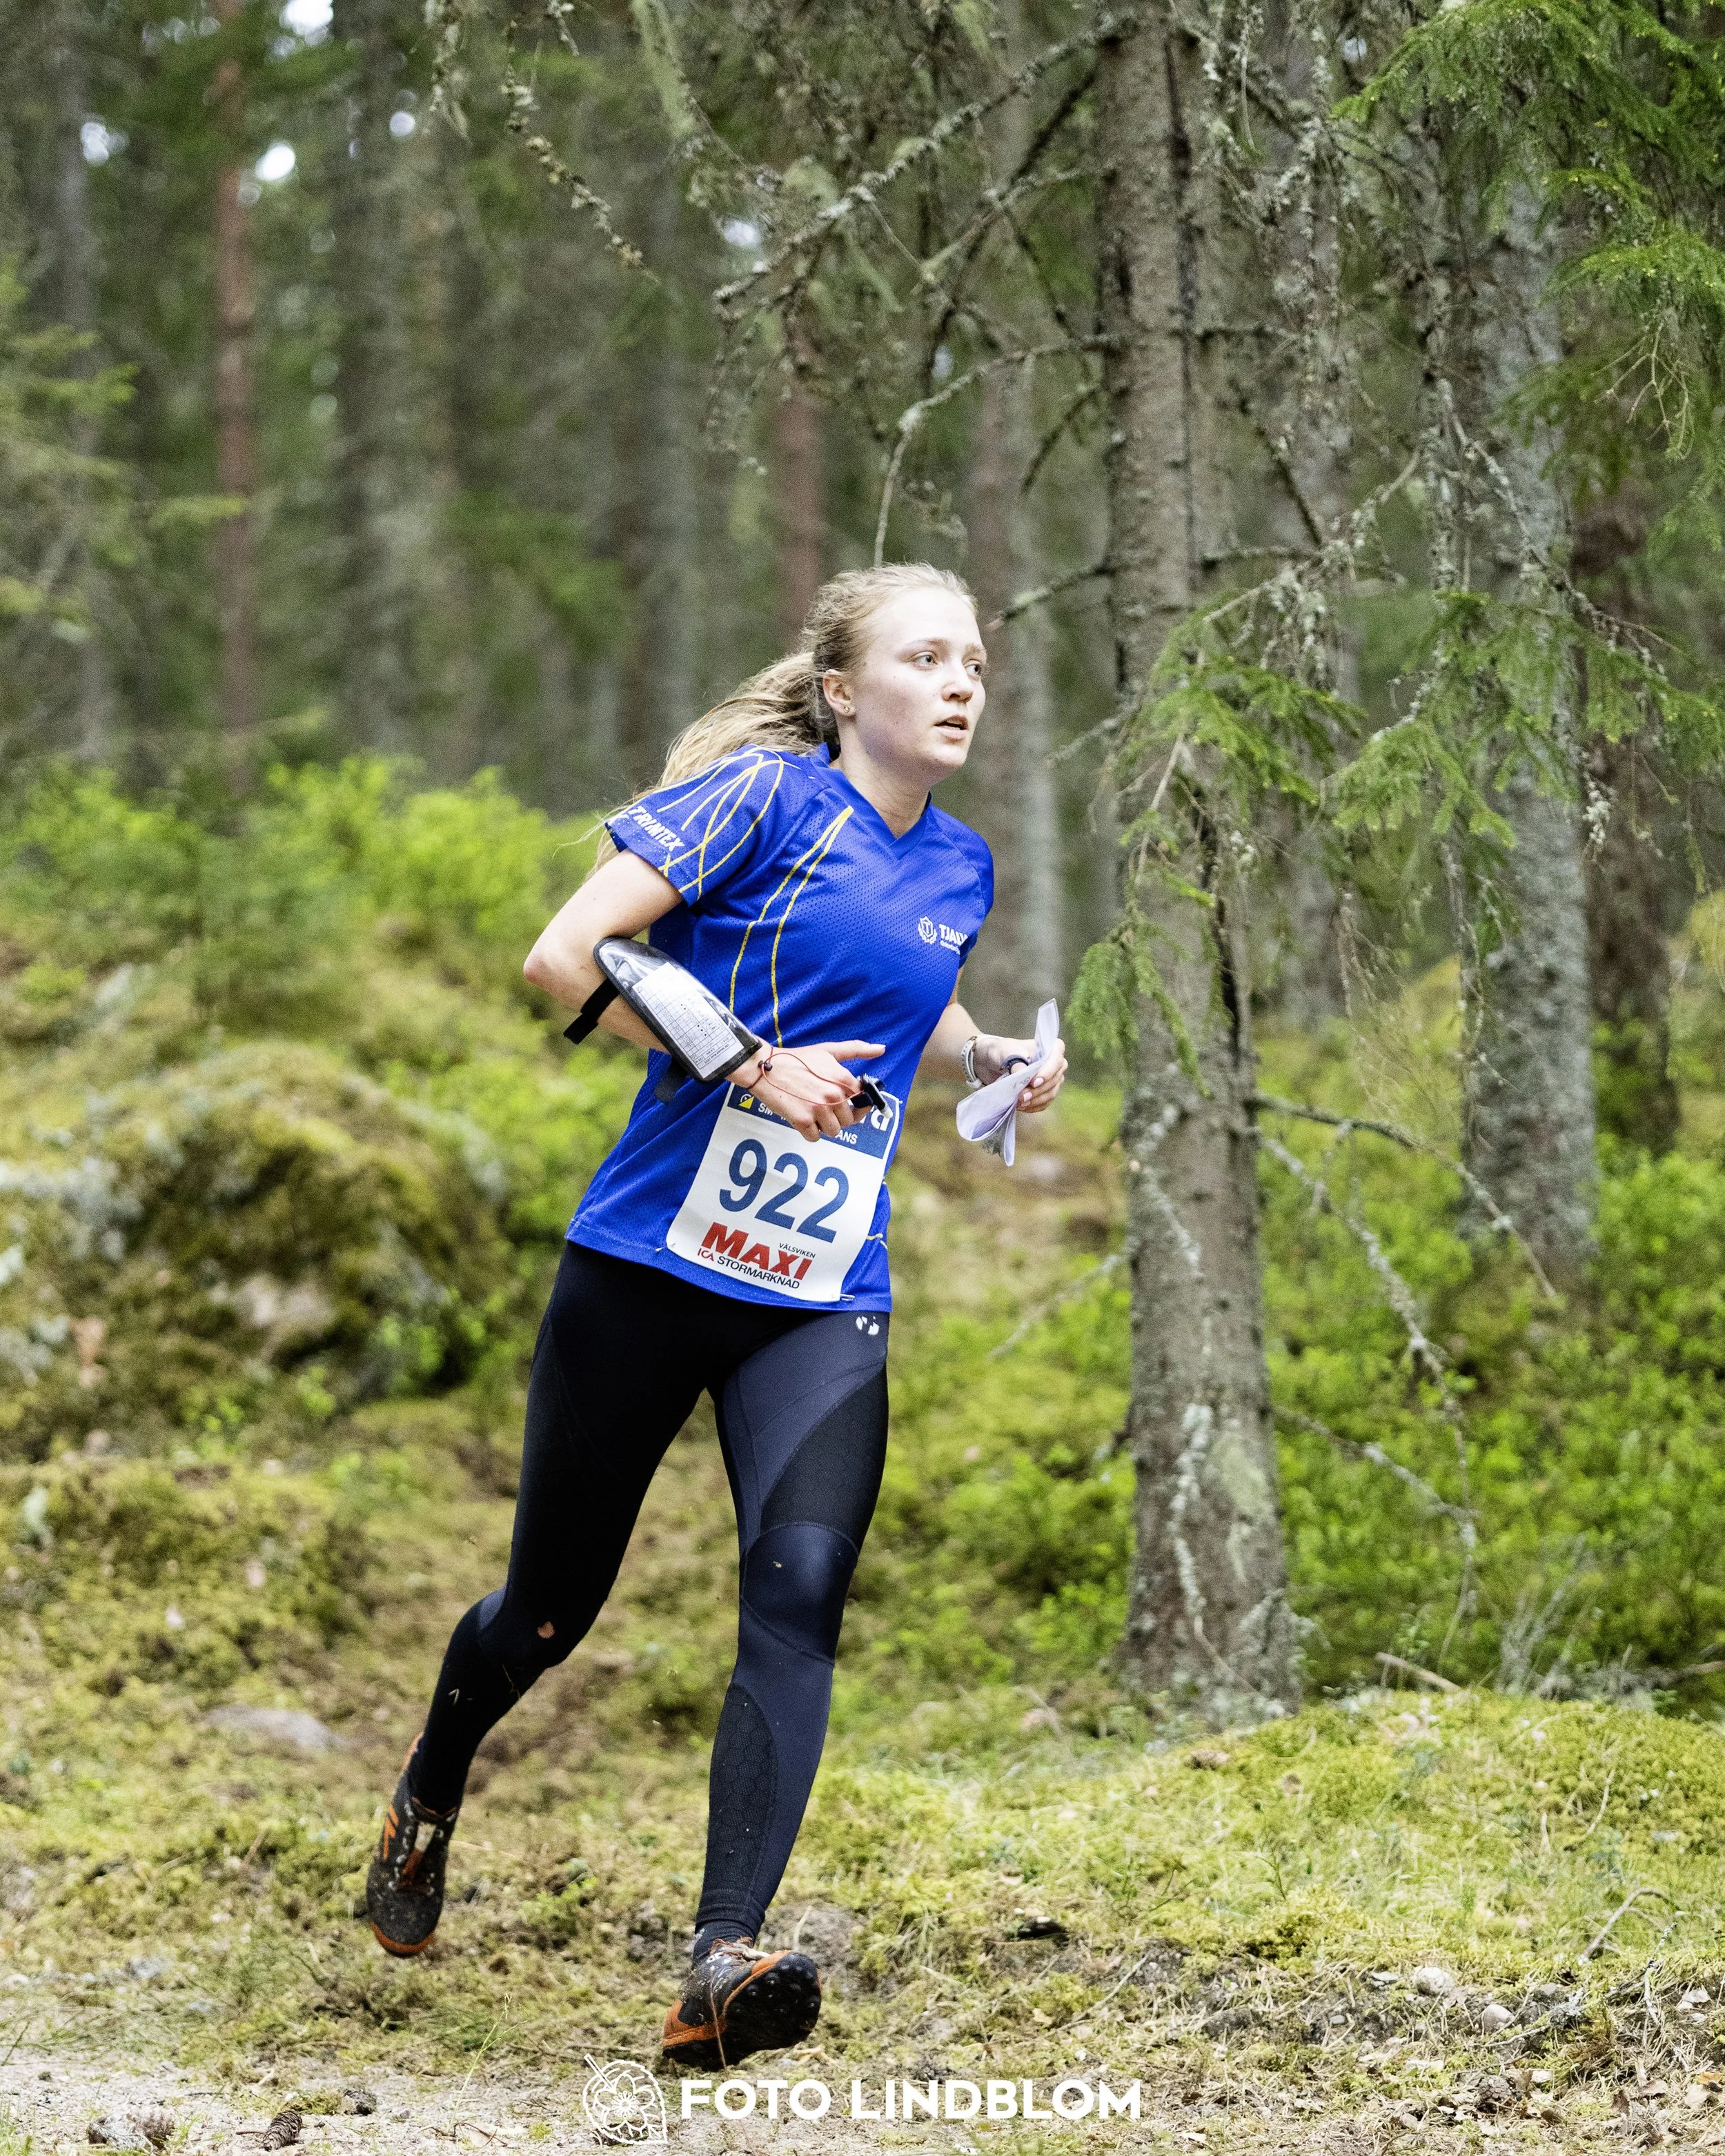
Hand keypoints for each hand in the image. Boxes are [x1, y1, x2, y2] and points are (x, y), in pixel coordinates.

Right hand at [737, 1039, 884, 1140]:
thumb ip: (856, 1050)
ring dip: (823, 1125)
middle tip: (822, 1106)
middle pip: (848, 1121)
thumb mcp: (828, 1050)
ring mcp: (819, 1109)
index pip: (862, 1103)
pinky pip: (815, 1138)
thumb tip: (881, 1049)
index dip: (854, 1105)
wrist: (765, 1068)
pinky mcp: (803, 1121)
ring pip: (833, 1131)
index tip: (845, 1103)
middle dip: (837, 1116)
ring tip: (812, 1111)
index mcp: (843, 1079)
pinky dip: (809, 1132)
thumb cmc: (797, 1059)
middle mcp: (834, 1095)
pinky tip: (802, 1117)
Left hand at [979, 1031, 1067, 1112]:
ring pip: (1051, 1093)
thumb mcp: (1006, 1052)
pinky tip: (1021, 1106)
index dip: (1049, 1071)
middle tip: (1022, 1096)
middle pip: (1055, 1079)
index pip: (1057, 1058)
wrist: (988, 1062)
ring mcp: (1050, 1079)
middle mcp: (1053, 1064)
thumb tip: (1026, 1078)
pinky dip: (1033, 1106)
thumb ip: (1017, 1064)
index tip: (1034, 1082)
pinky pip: (1044, 1103)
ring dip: (1036, 1100)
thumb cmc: (999, 1051)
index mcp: (1048, 1048)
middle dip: (1039, 1090)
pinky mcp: (1042, 1092)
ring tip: (1020, 1102)